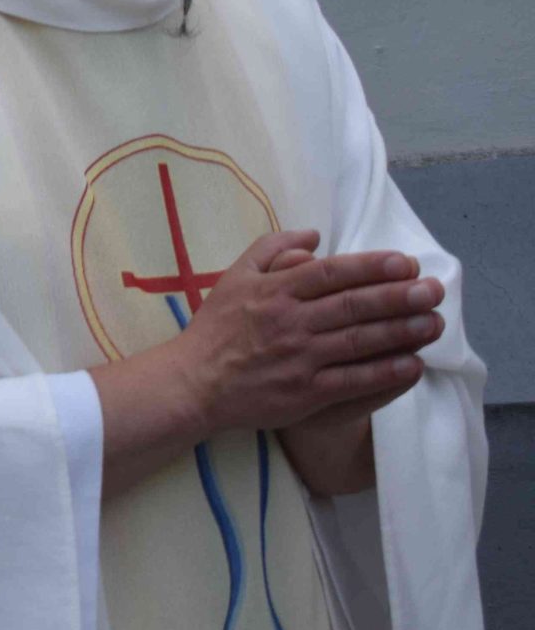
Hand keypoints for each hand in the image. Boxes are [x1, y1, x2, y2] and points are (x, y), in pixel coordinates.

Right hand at [182, 234, 441, 434]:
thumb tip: (314, 237)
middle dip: (399, 296)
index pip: (330, 273)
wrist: (195, 382)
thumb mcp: (235, 276)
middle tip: (433, 290)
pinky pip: (354, 380)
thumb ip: (272, 248)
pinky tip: (411, 363)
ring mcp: (300, 359)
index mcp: (274, 290)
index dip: (370, 266)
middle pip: (353, 305)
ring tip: (433, 322)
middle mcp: (290, 322)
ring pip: (360, 341)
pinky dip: (385, 372)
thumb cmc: (217, 327)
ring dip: (401, 331)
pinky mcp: (306, 393)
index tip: (405, 262)